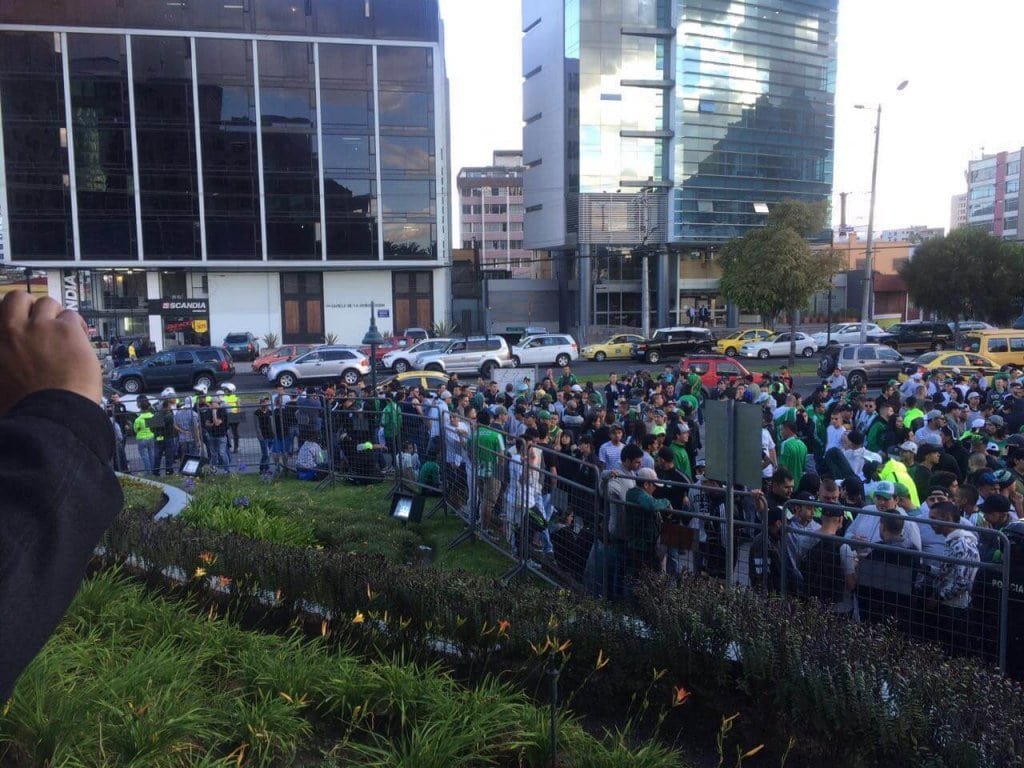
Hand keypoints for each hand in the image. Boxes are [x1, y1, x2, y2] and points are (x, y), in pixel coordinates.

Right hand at [0, 292, 100, 414]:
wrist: (49, 416)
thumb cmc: (24, 409)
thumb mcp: (1, 386)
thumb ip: (5, 363)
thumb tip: (11, 361)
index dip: (7, 316)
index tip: (17, 323)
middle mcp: (10, 332)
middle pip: (16, 298)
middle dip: (29, 305)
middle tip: (40, 319)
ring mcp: (38, 328)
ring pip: (47, 303)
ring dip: (55, 315)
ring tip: (63, 332)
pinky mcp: (65, 330)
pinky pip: (71, 316)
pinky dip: (76, 325)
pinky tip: (80, 339)